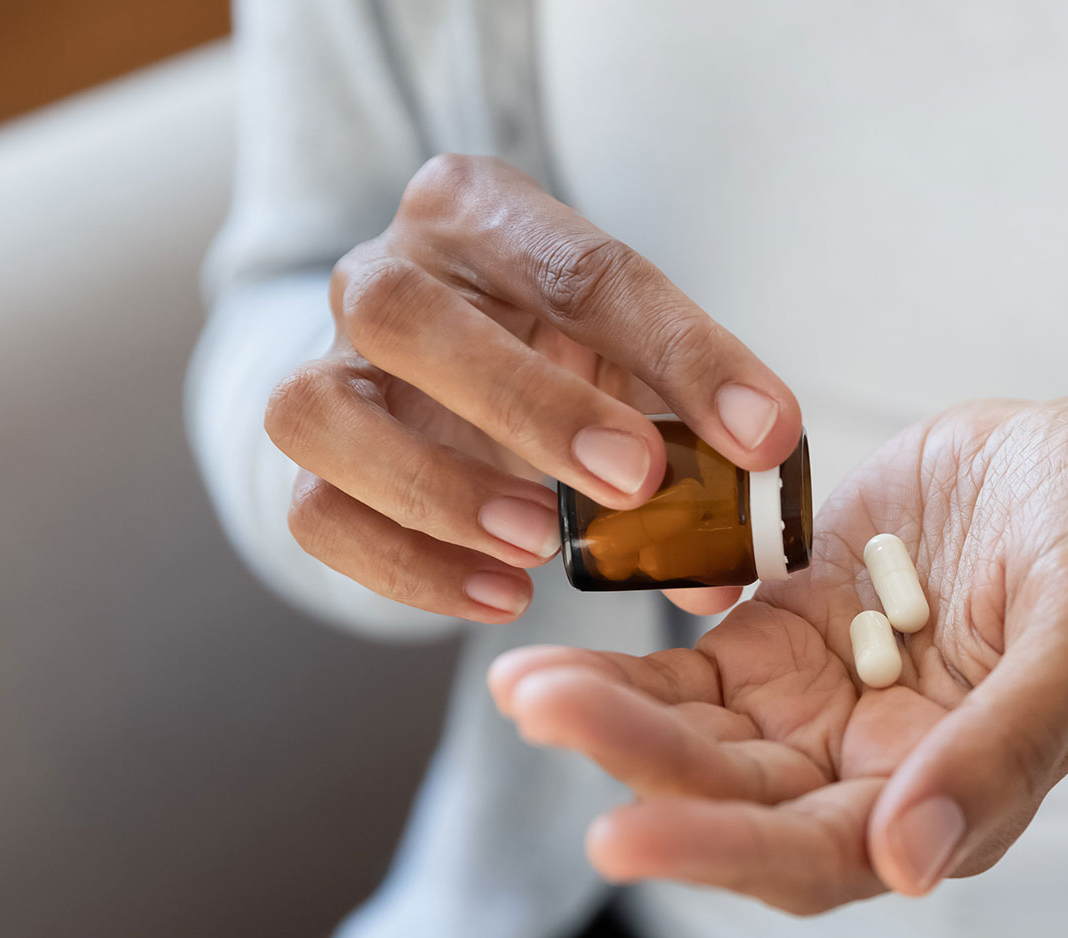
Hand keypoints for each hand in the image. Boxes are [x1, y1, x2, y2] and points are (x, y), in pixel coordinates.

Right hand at [264, 154, 799, 621]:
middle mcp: (383, 271)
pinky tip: (500, 594)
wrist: (452, 365)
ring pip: (318, 411)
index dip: (681, 353)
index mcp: (480, 212)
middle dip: (528, 404)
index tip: (762, 434)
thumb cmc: (561, 351)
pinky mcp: (306, 461)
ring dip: (435, 487)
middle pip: (405, 312)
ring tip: (540, 544)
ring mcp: (326, 364)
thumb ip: (691, 440)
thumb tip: (722, 568)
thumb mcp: (637, 363)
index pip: (580, 267)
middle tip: (634, 481)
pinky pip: (315, 514)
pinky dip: (404, 565)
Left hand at [489, 394, 1067, 912]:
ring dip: (613, 719)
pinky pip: (692, 669)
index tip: (621, 830)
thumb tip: (911, 865)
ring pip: (699, 739)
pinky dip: (628, 667)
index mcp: (955, 797)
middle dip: (636, 766)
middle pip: (734, 802)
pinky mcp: (784, 638)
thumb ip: (1007, 743)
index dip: (720, 850)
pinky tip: (553, 655)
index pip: (819, 855)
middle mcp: (873, 773)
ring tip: (524, 683)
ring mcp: (822, 706)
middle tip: (541, 710)